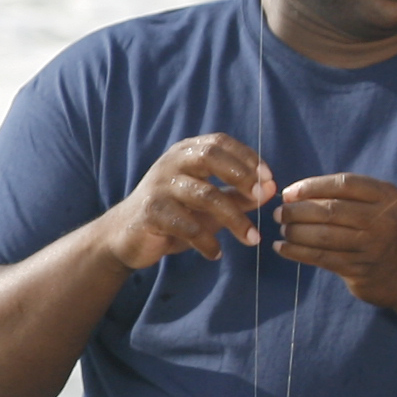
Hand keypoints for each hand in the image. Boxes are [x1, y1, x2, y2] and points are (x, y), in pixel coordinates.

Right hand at [98, 134, 274, 271]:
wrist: (124, 235)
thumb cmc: (174, 214)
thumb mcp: (209, 202)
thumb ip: (238, 195)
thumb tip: (271, 190)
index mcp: (186, 153)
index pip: (220, 142)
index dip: (248, 158)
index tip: (269, 180)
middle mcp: (171, 163)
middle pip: (210, 157)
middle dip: (241, 176)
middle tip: (262, 199)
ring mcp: (159, 186)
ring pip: (204, 195)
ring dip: (234, 219)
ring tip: (252, 239)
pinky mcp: (152, 212)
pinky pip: (187, 226)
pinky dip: (207, 242)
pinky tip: (215, 253)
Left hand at [273, 173, 396, 309]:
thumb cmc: (385, 232)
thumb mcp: (379, 206)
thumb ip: (348, 196)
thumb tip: (295, 194)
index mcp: (387, 196)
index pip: (344, 184)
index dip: (312, 186)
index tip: (289, 193)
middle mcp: (383, 219)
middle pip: (331, 210)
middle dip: (298, 211)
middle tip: (280, 213)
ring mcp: (372, 246)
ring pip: (323, 235)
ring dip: (295, 232)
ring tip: (283, 229)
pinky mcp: (360, 269)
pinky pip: (321, 257)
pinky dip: (297, 251)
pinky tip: (282, 247)